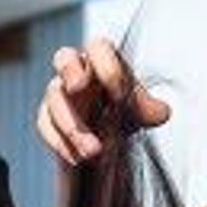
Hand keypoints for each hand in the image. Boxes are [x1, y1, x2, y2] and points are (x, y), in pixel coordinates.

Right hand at [37, 39, 169, 168]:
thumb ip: (150, 110)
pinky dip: (61, 143)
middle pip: (64, 58)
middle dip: (70, 70)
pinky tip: (78, 159)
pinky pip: (45, 125)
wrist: (106, 139)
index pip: (99, 48)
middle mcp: (76, 70)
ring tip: (94, 151)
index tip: (121, 94)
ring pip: (54, 99)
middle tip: (78, 87)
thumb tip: (162, 113)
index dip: (107, 66)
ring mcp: (58, 93)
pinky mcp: (46, 117)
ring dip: (73, 126)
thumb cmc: (124, 113)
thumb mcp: (142, 111)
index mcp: (102, 60)